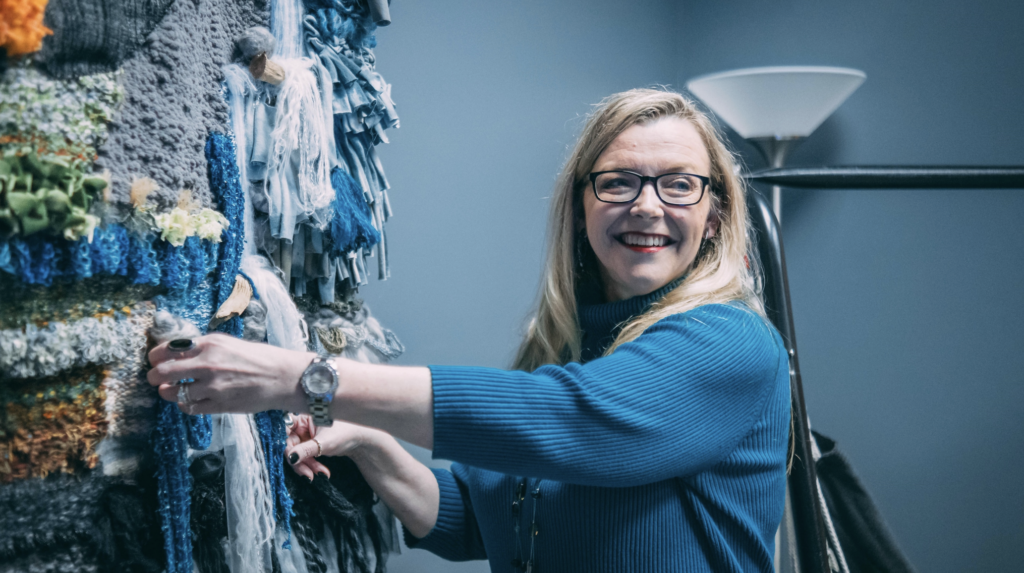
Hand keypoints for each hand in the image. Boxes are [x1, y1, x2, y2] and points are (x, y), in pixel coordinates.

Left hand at [147, 333, 313, 414]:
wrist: (282, 377)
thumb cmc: (258, 358)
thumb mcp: (228, 343)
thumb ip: (202, 347)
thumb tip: (176, 352)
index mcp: (209, 344)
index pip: (166, 349)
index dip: (154, 357)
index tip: (154, 360)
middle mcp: (207, 364)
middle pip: (161, 372)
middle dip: (152, 377)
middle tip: (154, 378)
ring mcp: (212, 387)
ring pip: (171, 393)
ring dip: (167, 392)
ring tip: (171, 390)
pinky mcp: (218, 405)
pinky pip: (188, 407)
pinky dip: (184, 404)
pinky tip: (190, 400)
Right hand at [285, 414, 374, 479]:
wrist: (361, 440)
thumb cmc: (345, 434)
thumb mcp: (325, 443)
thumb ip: (306, 450)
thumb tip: (290, 458)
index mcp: (303, 417)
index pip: (285, 430)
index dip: (286, 445)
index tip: (292, 458)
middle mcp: (302, 425)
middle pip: (291, 445)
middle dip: (300, 461)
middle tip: (308, 474)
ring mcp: (305, 436)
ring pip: (297, 454)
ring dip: (307, 466)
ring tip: (320, 473)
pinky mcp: (310, 445)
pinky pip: (304, 457)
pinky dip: (312, 466)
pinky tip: (322, 472)